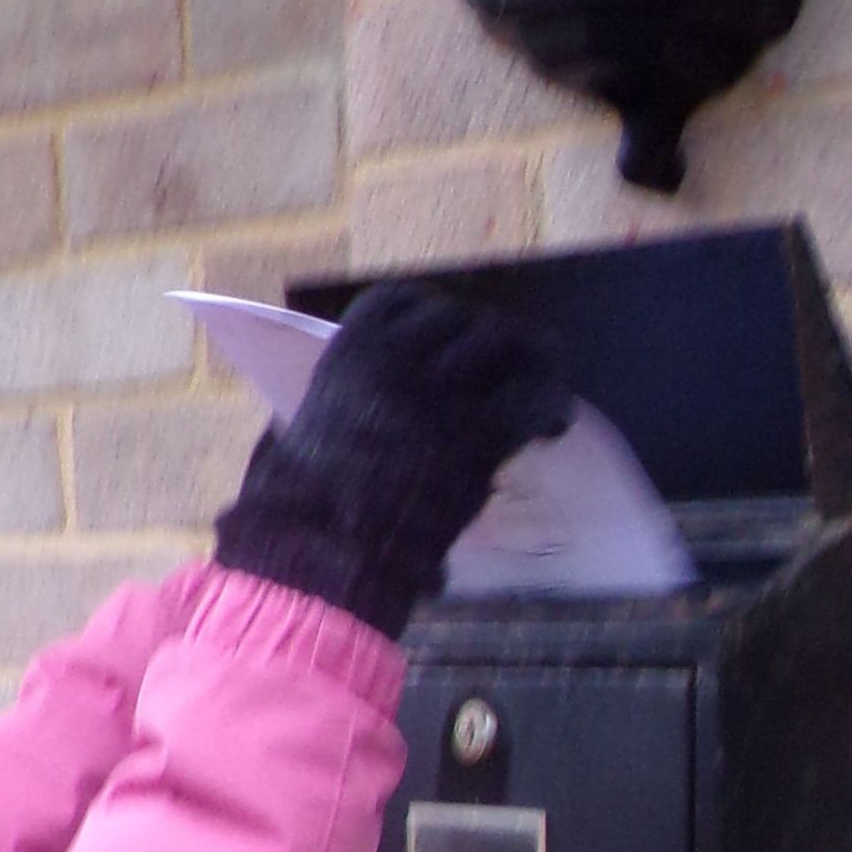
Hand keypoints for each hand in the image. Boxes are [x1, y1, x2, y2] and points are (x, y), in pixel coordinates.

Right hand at [211, 278, 577, 637]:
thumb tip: (375, 399)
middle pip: (466, 320)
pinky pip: (533, 398)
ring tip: (539, 391)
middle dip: (490, 344)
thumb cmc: (299, 504)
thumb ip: (350, 400)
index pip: (406, 301)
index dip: (437, 319)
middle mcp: (400, 354)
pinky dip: (550, 407)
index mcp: (351, 347)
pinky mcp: (478, 434)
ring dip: (528, 365)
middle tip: (505, 372)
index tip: (448, 341)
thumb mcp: (310, 427)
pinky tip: (551, 428)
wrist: (319, 551)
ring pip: (505, 345)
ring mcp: (441, 391)